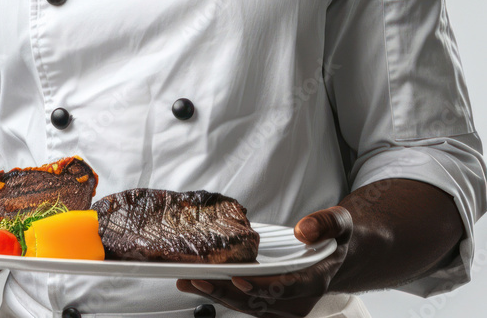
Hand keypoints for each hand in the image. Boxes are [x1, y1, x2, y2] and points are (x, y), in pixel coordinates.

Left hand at [176, 206, 352, 315]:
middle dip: (227, 292)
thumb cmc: (335, 240)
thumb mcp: (341, 223)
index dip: (261, 286)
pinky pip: (245, 303)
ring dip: (218, 295)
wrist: (337, 258)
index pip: (287, 288)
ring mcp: (284, 307)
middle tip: (198, 278)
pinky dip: (222, 294)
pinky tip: (200, 282)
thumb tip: (303, 230)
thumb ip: (326, 223)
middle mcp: (298, 300)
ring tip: (189, 281)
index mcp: (315, 280)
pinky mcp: (271, 305)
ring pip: (248, 306)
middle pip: (259, 302)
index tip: (238, 279)